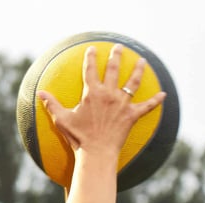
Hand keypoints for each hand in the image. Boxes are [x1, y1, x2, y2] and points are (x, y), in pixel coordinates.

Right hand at [37, 45, 165, 155]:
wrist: (96, 153)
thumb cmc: (78, 137)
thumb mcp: (61, 120)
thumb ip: (52, 104)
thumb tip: (40, 93)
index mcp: (91, 93)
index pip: (90, 69)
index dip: (91, 58)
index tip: (92, 49)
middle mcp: (108, 94)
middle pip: (113, 69)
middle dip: (116, 56)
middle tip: (119, 47)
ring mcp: (122, 104)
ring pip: (132, 82)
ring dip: (138, 70)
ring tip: (141, 60)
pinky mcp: (132, 116)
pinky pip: (147, 106)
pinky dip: (156, 100)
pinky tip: (164, 94)